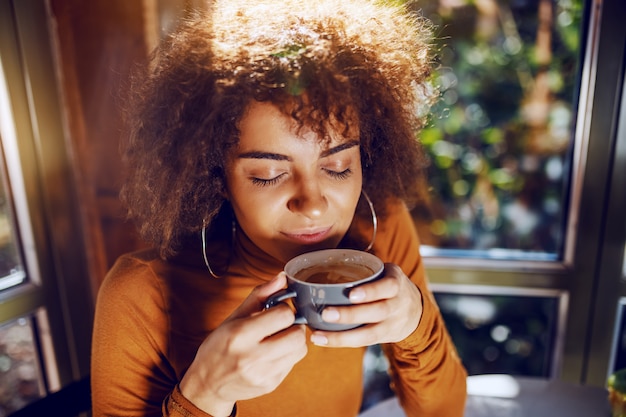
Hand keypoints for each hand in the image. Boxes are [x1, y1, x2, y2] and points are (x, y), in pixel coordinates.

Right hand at [179, 273, 306, 416]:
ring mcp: (263, 374)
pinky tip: (273, 353)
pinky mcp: (271, 385)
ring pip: (300, 350)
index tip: (275, 311)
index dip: (283, 309)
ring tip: (278, 338)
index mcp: (240, 335)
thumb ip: (260, 295)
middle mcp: (252, 357)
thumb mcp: (234, 317)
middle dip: (294, 325)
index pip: (283, 315)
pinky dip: (288, 355)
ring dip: (294, 340)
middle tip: (282, 325)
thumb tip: (282, 277)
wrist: (207, 384)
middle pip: (297, 335)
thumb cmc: (219, 345)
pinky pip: (293, 363)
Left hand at [310, 263, 422, 347]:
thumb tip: (325, 261)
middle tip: (326, 313)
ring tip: (318, 335)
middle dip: (351, 315)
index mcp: (396, 283)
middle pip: (377, 312)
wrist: (415, 311)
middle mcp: (397, 305)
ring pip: (370, 334)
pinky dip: (341, 342)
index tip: (351, 294)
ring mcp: (392, 324)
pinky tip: (321, 339)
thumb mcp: (386, 273)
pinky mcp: (384, 338)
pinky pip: (363, 342)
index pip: (388, 287)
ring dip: (342, 336)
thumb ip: (366, 270)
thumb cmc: (389, 286)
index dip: (370, 291)